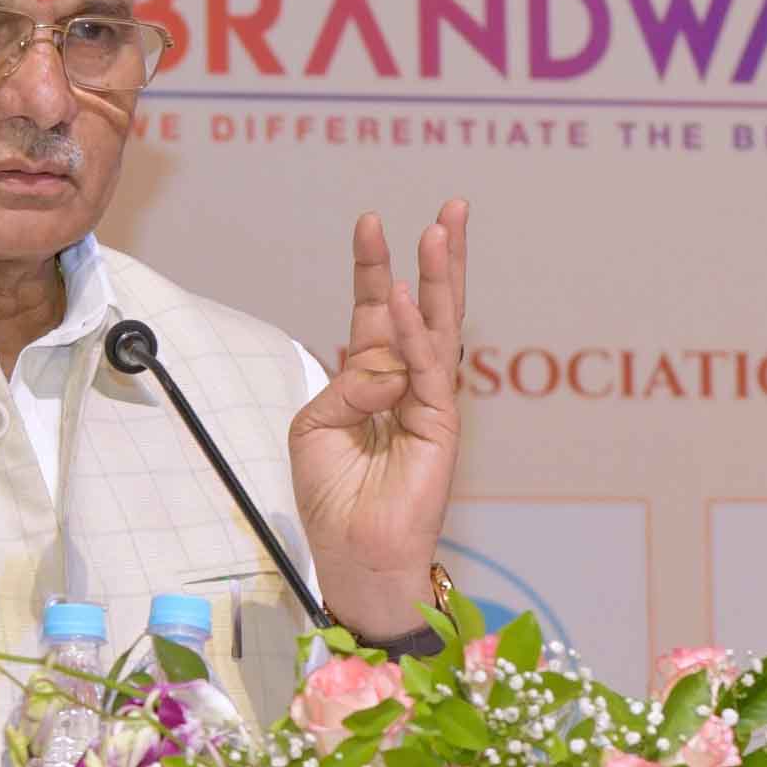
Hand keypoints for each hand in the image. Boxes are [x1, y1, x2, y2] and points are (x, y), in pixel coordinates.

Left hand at [290, 201, 468, 643]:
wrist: (354, 558)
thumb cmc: (333, 501)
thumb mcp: (316, 428)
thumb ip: (345, 384)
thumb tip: (384, 361)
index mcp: (372, 381)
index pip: (376, 312)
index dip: (374, 268)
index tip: (372, 222)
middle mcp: (405, 384)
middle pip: (425, 308)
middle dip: (436, 258)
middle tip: (450, 208)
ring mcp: (429, 403)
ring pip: (438, 328)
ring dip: (439, 277)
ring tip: (440, 229)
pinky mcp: (439, 427)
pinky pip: (426, 369)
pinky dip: (412, 332)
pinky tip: (405, 297)